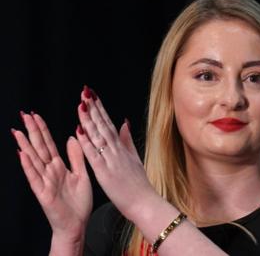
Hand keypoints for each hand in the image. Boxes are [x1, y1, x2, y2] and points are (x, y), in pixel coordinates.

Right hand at [12, 112, 92, 240]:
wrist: (77, 223)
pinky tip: (22, 155)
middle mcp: (50, 172)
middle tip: (24, 115)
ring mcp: (45, 182)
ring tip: (17, 131)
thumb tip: (72, 137)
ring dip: (25, 145)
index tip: (36, 115)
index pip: (49, 144)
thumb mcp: (82, 174)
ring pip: (34, 160)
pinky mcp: (43, 193)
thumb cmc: (78, 202)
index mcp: (59, 166)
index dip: (42, 130)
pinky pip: (34, 178)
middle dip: (32, 131)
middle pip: (39, 148)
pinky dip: (28, 166)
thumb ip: (76, 157)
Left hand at [76, 86, 156, 220]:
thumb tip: (124, 122)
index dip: (100, 109)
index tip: (92, 95)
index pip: (108, 124)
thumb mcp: (135, 158)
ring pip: (98, 136)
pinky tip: (79, 130)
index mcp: (122, 148)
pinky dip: (86, 142)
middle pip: (103, 125)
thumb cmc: (139, 185)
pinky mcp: (105, 172)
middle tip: (85, 91)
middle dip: (93, 107)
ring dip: (88, 119)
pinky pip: (93, 154)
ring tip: (81, 104)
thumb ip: (128, 140)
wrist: (145, 202)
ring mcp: (111, 160)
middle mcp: (116, 150)